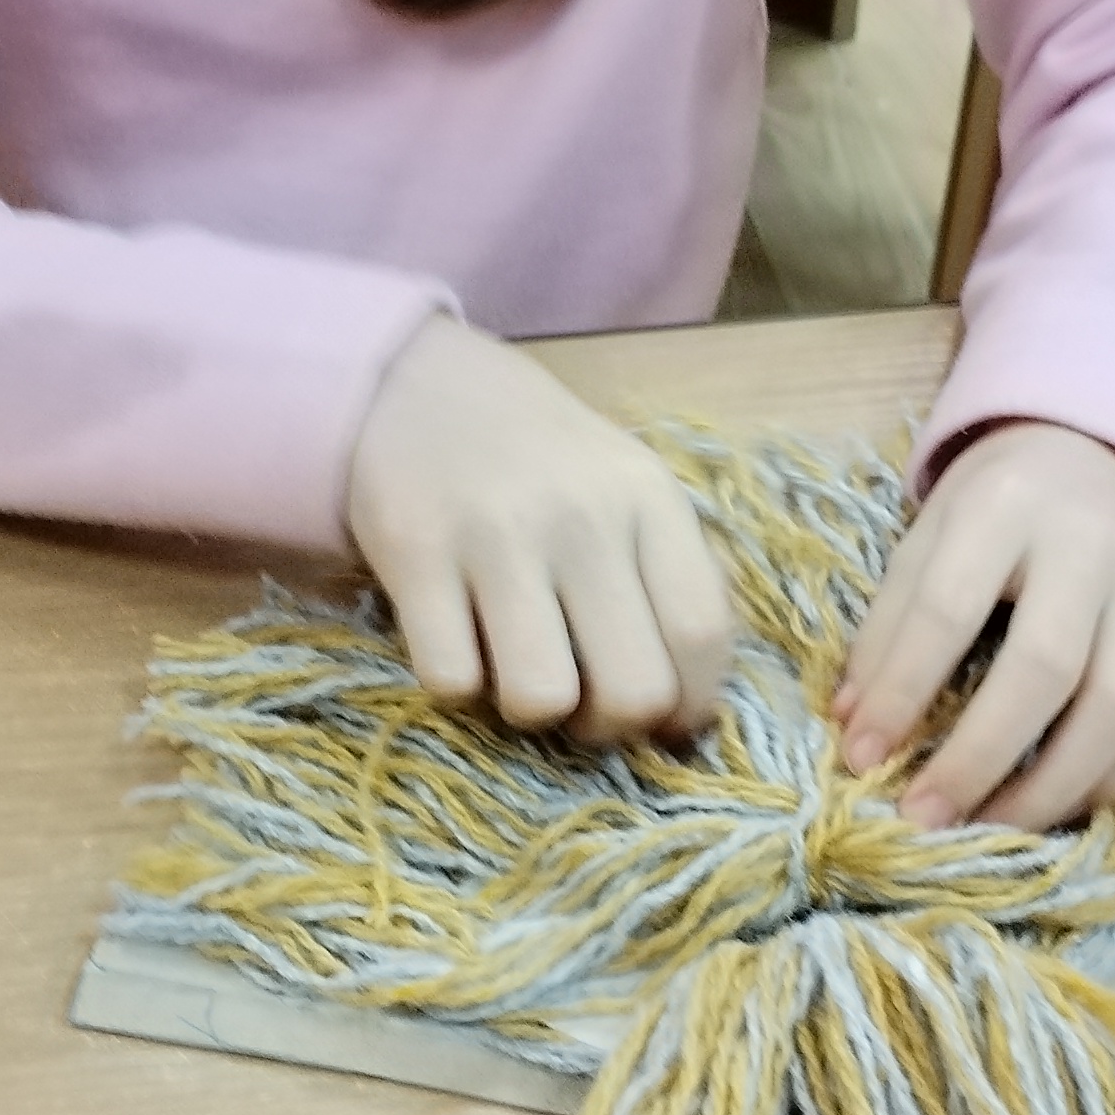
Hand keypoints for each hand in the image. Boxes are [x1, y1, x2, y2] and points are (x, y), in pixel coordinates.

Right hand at [345, 317, 739, 746]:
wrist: (412, 386)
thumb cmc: (536, 460)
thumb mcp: (622, 486)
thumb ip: (662, 574)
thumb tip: (686, 710)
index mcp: (648, 498)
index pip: (702, 632)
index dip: (689, 704)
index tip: (663, 724)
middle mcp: (582, 516)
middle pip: (634, 688)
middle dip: (610, 728)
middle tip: (583, 707)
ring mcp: (496, 536)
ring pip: (542, 698)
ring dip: (530, 713)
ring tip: (516, 675)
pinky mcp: (416, 556)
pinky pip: (452, 680)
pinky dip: (456, 688)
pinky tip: (458, 646)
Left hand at [830, 420, 1114, 830]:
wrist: (1101, 455)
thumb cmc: (998, 508)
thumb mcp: (929, 536)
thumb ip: (890, 624)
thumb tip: (857, 727)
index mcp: (1006, 503)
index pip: (948, 608)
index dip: (901, 692)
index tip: (860, 759)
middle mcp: (1095, 541)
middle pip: (1047, 667)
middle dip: (980, 757)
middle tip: (926, 815)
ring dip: (1055, 785)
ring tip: (994, 824)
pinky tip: (1066, 802)